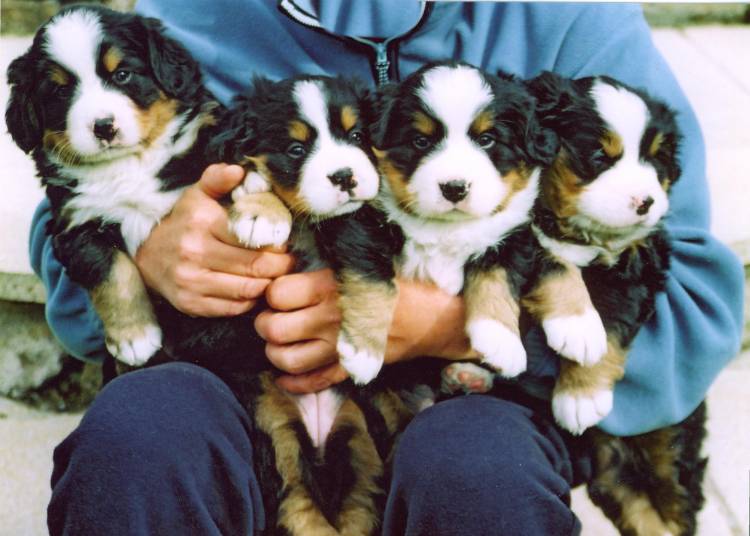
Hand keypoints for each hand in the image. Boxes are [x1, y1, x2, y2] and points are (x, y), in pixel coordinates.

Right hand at [135, 164, 295, 316]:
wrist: (146, 256)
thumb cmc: (183, 223)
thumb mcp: (197, 195)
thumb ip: (217, 179)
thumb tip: (238, 170)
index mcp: (201, 222)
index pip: (253, 238)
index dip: (277, 244)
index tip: (285, 245)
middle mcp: (194, 253)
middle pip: (256, 267)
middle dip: (280, 267)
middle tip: (289, 263)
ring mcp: (191, 282)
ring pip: (248, 290)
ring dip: (268, 285)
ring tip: (275, 277)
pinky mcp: (191, 304)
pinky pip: (234, 308)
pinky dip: (250, 301)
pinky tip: (254, 289)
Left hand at [255, 269, 470, 392]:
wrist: (434, 317)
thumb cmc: (397, 284)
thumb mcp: (360, 265)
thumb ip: (324, 269)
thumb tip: (286, 267)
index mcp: (331, 286)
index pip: (277, 293)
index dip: (271, 294)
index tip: (278, 294)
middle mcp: (329, 317)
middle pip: (274, 328)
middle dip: (265, 325)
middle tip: (272, 319)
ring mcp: (338, 347)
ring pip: (286, 359)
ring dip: (275, 353)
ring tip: (280, 343)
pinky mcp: (349, 368)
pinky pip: (311, 382)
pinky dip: (293, 382)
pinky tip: (287, 375)